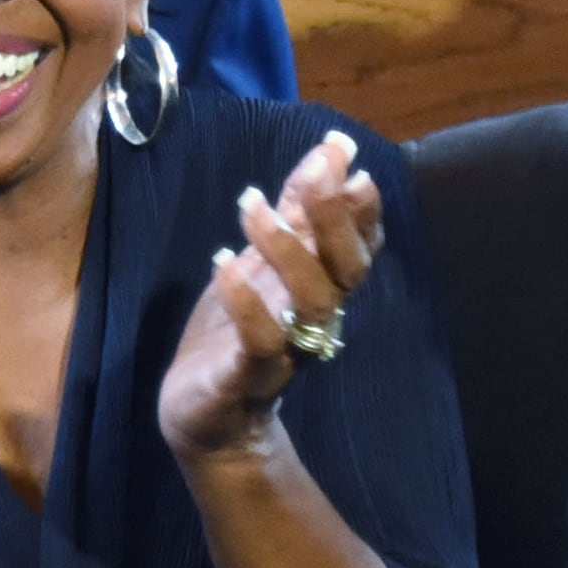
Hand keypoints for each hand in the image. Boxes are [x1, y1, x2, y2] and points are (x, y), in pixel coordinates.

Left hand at [161, 130, 381, 465]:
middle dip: (335, 217)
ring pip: (311, 302)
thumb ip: (297, 209)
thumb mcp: (264, 261)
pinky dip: (246, 303)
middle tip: (311, 173)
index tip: (339, 153)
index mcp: (322, 289)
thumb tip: (335, 148)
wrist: (207, 418)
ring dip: (287, 249)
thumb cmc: (238, 331)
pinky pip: (260, 344)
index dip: (359, 202)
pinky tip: (223, 262)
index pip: (361, 244)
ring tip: (251, 205)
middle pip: (348, 269)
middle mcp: (314, 318)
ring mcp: (285, 350)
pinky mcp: (246, 378)